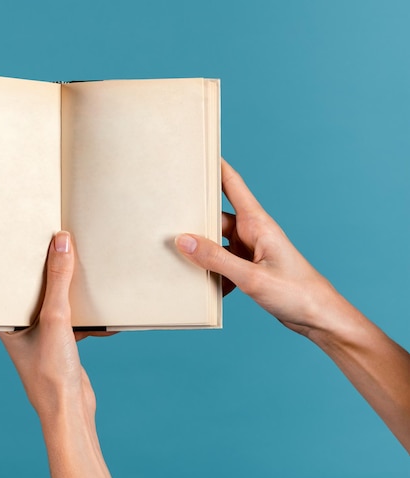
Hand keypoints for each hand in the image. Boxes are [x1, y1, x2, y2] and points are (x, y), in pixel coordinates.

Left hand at [0, 231, 110, 477]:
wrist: (70, 411)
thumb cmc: (50, 371)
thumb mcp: (55, 318)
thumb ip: (59, 281)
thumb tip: (61, 243)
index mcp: (8, 322)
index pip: (10, 284)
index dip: (18, 262)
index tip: (28, 238)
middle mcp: (22, 329)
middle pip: (36, 292)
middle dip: (49, 273)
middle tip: (58, 245)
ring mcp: (43, 338)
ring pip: (57, 305)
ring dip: (71, 293)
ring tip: (81, 270)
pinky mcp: (63, 345)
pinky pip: (75, 321)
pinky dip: (88, 317)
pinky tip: (103, 315)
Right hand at [175, 159, 340, 336]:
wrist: (318, 318)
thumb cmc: (296, 292)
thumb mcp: (251, 277)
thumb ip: (216, 259)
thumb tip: (183, 241)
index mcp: (257, 223)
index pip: (233, 185)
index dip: (217, 166)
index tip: (198, 151)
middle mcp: (252, 232)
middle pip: (216, 216)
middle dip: (195, 216)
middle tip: (168, 212)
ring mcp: (250, 250)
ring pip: (216, 243)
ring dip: (202, 251)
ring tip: (178, 256)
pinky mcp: (250, 268)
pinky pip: (222, 264)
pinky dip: (213, 274)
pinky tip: (206, 287)